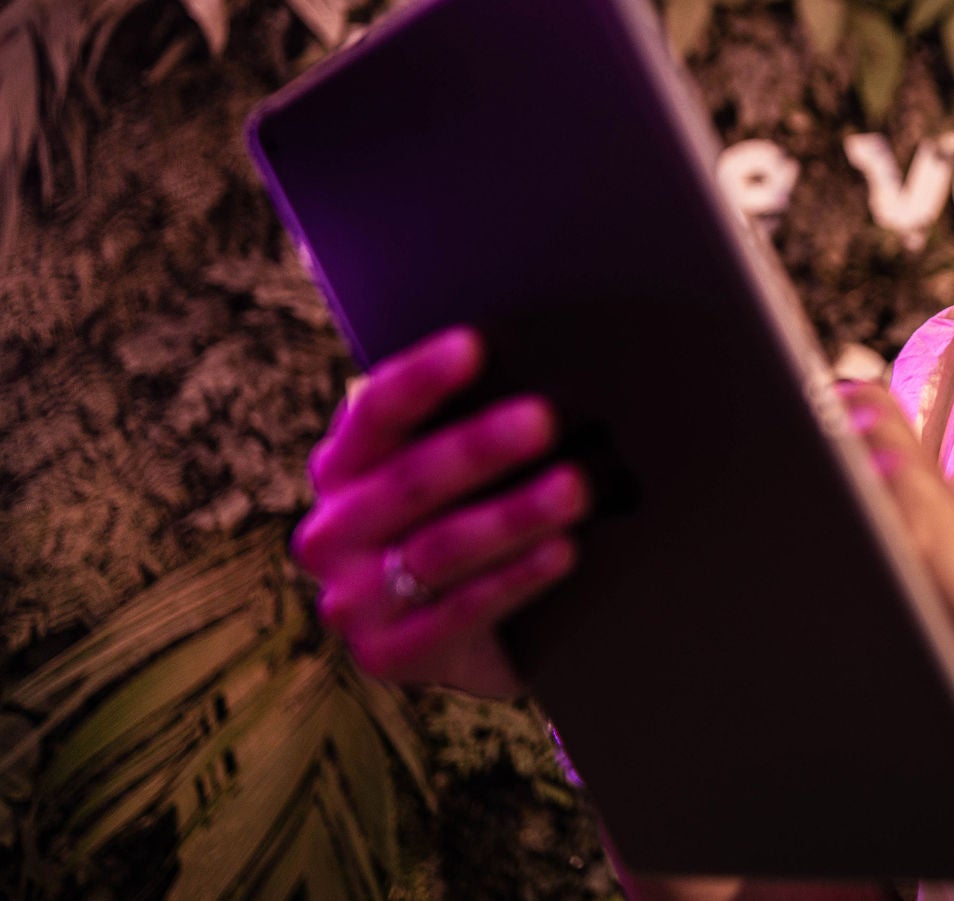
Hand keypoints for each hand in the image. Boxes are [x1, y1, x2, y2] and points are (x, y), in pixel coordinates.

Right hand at [292, 327, 591, 696]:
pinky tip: (564, 551)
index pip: (375, 413)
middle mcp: (330, 533)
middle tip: (547, 418)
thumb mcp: (459, 478)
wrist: (475, 639)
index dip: (422, 379)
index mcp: (342, 469)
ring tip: (576, 488)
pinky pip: (460, 610)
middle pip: (410, 481)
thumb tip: (543, 372)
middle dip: (481, 447)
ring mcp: (353, 600)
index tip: (476, 345)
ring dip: (513, 514)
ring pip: (440, 547)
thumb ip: (470, 429)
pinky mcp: (387, 655)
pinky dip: (517, 578)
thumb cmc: (473, 522)